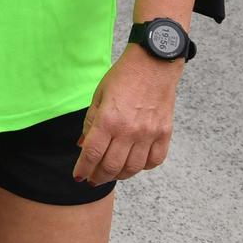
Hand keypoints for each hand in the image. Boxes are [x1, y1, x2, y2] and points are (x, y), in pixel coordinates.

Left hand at [73, 44, 181, 183]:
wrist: (154, 64)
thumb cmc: (123, 76)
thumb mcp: (98, 96)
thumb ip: (90, 123)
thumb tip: (82, 145)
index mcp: (108, 119)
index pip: (92, 153)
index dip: (83, 168)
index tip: (78, 176)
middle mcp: (129, 130)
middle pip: (112, 166)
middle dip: (99, 176)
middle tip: (93, 179)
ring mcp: (149, 133)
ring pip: (133, 168)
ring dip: (120, 175)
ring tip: (112, 174)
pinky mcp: (164, 133)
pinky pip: (154, 160)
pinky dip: (143, 167)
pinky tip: (134, 164)